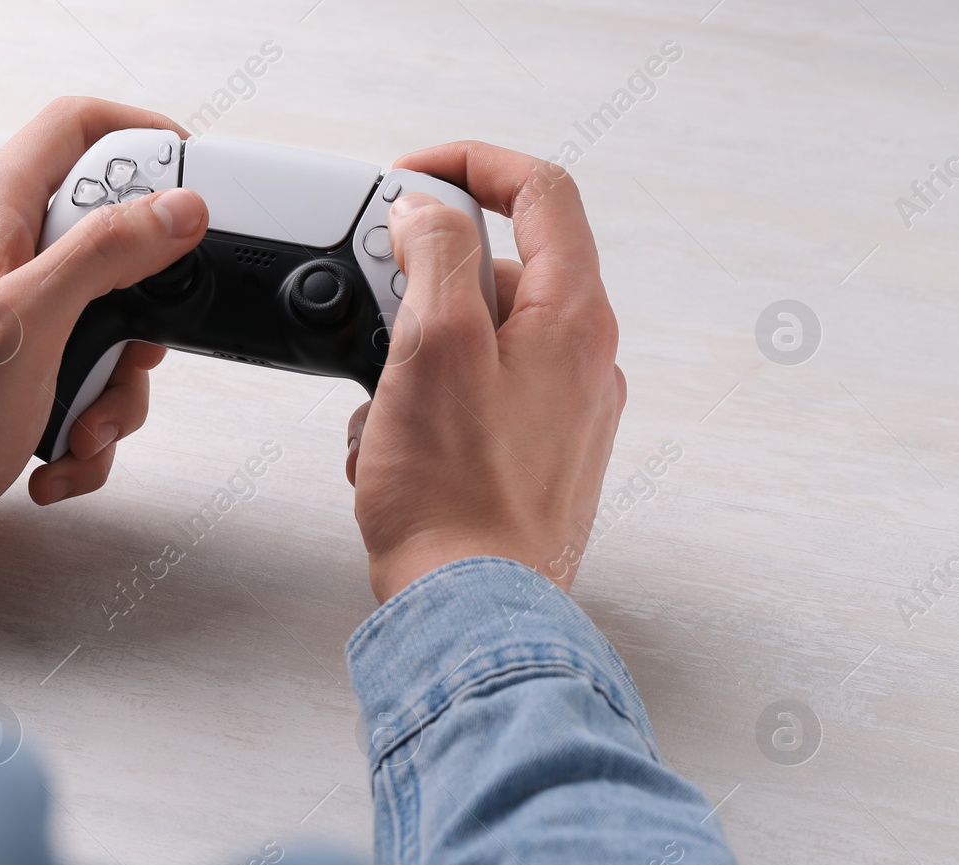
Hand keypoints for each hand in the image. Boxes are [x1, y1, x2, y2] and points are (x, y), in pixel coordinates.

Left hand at [0, 98, 208, 611]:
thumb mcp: (33, 317)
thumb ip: (107, 251)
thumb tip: (178, 208)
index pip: (78, 126)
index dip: (143, 136)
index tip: (190, 182)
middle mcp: (3, 251)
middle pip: (113, 240)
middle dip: (140, 310)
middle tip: (133, 347)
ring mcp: (13, 310)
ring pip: (111, 323)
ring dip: (117, 387)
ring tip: (85, 423)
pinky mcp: (21, 364)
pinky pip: (88, 376)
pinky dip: (90, 422)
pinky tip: (63, 450)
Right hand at [344, 143, 624, 600]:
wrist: (471, 607)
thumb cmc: (456, 497)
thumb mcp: (435, 347)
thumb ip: (437, 257)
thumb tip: (429, 212)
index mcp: (574, 316)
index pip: (541, 191)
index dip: (471, 164)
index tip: (412, 178)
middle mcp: (584, 359)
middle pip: (499, 269)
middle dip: (423, 283)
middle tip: (374, 308)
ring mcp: (564, 410)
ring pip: (477, 340)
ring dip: (413, 356)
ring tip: (380, 407)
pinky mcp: (534, 455)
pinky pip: (473, 397)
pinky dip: (425, 405)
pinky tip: (393, 446)